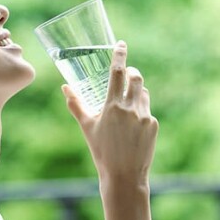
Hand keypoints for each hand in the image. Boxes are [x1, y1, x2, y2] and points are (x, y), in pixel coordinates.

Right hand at [62, 41, 158, 187]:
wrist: (124, 176)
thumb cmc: (102, 152)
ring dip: (136, 92)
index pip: (117, 72)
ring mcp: (145, 116)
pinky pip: (147, 111)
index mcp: (112, 106)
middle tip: (127, 74)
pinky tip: (132, 127)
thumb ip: (76, 105)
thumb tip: (65, 88)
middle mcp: (131, 108)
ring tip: (126, 104)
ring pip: (143, 94)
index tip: (121, 44)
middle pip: (136, 78)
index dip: (120, 55)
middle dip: (132, 72)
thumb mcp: (87, 127)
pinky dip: (140, 112)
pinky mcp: (154, 125)